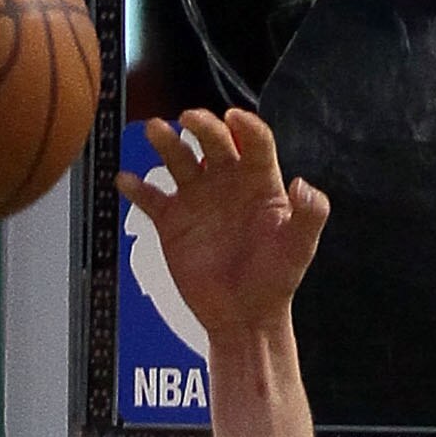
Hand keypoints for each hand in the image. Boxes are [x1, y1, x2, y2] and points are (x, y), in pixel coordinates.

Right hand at [114, 109, 329, 339]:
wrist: (244, 318)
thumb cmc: (274, 283)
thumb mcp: (299, 249)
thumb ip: (309, 215)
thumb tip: (303, 185)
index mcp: (260, 182)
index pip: (254, 141)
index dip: (245, 125)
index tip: (233, 118)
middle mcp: (226, 182)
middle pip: (213, 141)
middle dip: (202, 126)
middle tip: (189, 119)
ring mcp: (197, 198)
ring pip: (178, 158)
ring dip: (166, 142)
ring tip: (155, 131)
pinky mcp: (173, 221)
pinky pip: (150, 197)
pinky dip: (136, 187)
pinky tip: (125, 180)